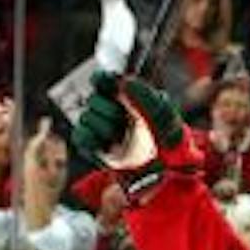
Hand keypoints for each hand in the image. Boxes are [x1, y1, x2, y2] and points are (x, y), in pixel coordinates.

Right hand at [73, 72, 193, 182]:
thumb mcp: (163, 114)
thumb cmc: (169, 140)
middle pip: (93, 98)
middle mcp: (116, 110)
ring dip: (101, 126)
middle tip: (121, 119)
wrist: (165, 171)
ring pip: (85, 117)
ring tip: (118, 136)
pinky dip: (90, 139)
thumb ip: (146, 96)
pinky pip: (80, 136)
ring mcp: (104, 129)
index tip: (102, 80)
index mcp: (131, 96)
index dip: (102, 79)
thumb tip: (125, 81)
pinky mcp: (95, 148)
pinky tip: (104, 144)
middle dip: (106, 108)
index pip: (106, 80)